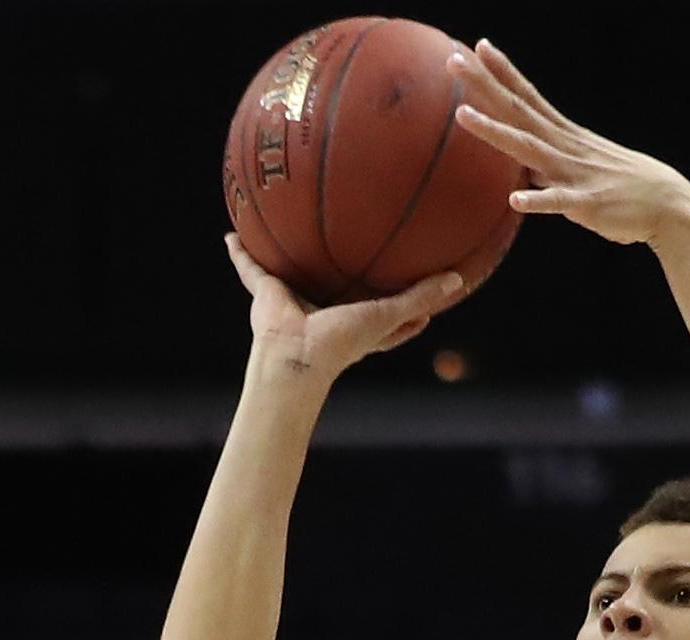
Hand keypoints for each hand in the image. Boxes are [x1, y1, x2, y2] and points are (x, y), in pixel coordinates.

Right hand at [226, 235, 462, 380]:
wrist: (294, 359)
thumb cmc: (340, 345)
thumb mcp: (387, 317)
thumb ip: (420, 298)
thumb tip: (457, 279)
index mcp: (352, 323)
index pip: (383, 316)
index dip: (403, 307)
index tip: (424, 290)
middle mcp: (321, 311)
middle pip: (334, 287)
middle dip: (342, 272)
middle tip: (355, 248)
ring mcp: (292, 301)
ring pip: (289, 273)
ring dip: (285, 256)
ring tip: (286, 230)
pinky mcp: (266, 294)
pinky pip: (251, 268)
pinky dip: (240, 253)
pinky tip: (232, 233)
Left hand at [450, 39, 689, 249]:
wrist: (670, 205)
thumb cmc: (619, 187)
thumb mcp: (577, 167)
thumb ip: (546, 164)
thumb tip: (516, 169)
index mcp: (563, 135)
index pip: (527, 97)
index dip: (502, 73)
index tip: (477, 47)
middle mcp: (565, 146)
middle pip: (518, 110)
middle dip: (485, 85)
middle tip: (454, 60)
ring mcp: (575, 172)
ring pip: (529, 149)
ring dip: (495, 132)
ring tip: (462, 115)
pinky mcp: (587, 203)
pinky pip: (559, 202)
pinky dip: (538, 200)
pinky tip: (515, 199)